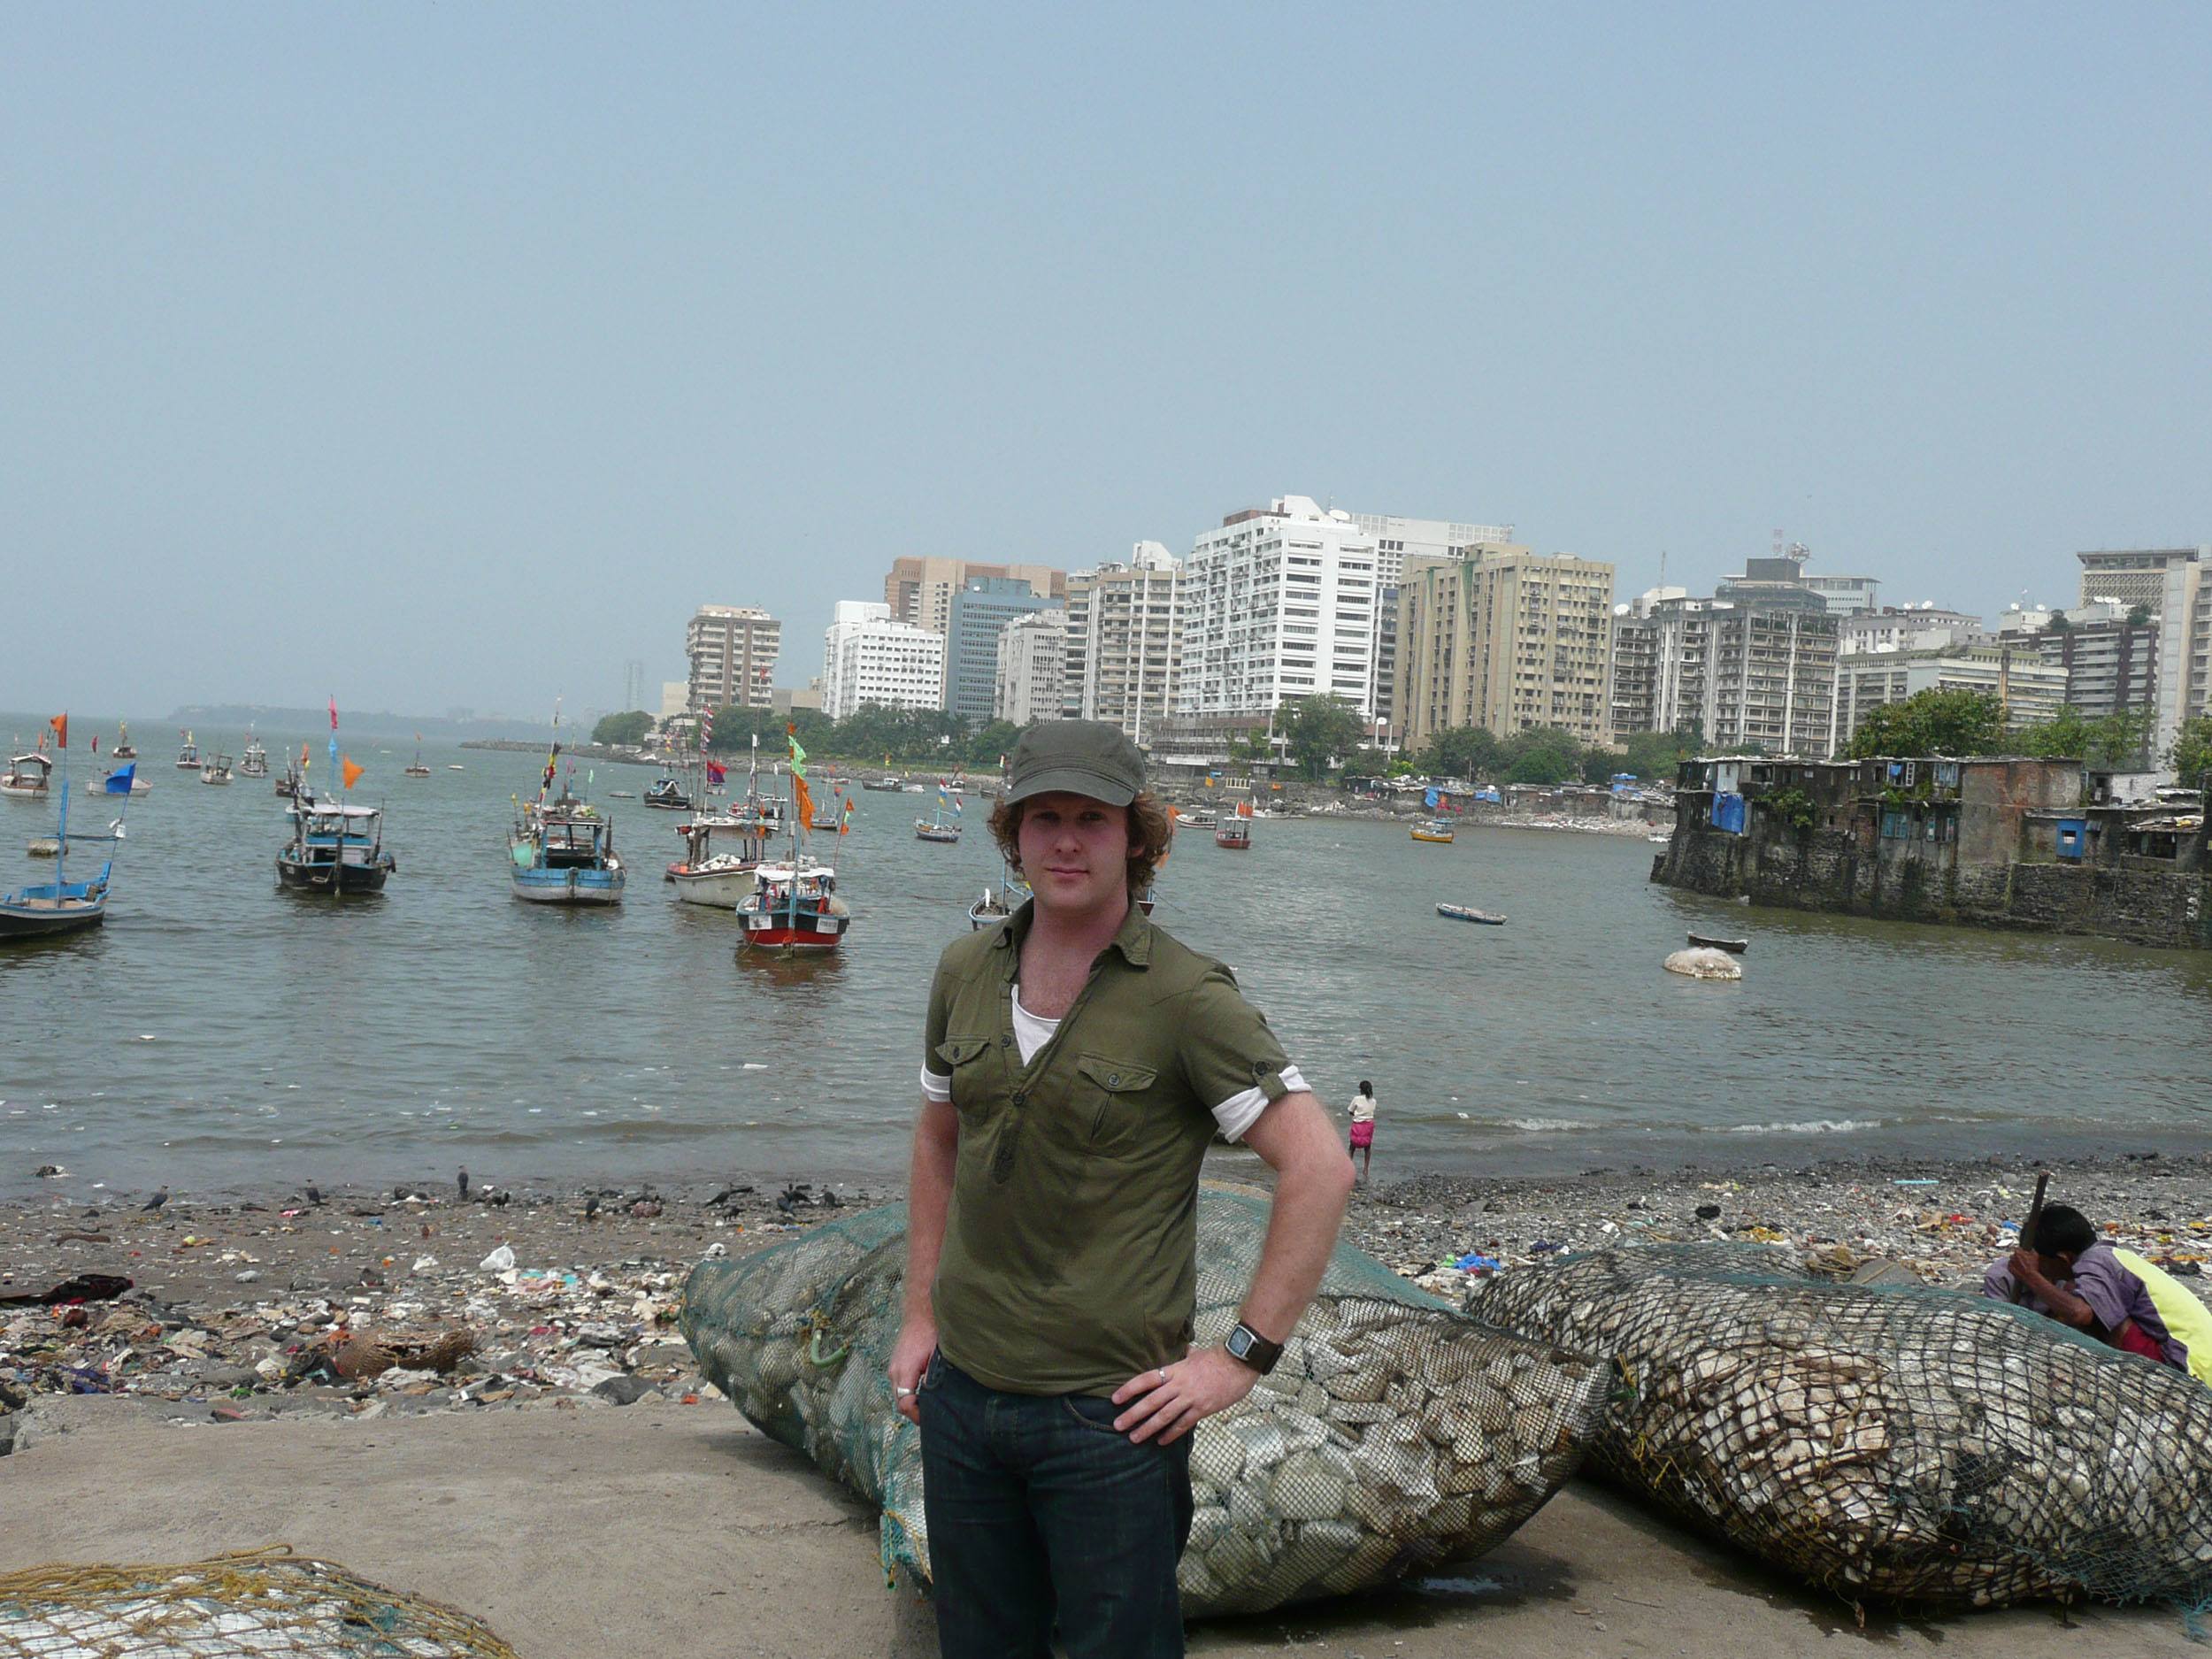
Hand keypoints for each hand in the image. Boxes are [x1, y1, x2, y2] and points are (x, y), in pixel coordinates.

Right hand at [888, 1315, 935, 1425]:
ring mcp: (893, 1368)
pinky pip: (899, 1386)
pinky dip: (908, 1392)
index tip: (930, 1418)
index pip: (904, 1404)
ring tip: (928, 1403)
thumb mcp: (937, 1358)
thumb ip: (932, 1379)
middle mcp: (894, 1372)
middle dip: (914, 1411)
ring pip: (898, 1395)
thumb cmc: (930, 1333)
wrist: (920, 1315)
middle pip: (900, 1402)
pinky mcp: (895, 1365)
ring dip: (911, 1402)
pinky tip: (922, 1391)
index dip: (916, 1415)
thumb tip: (933, 1399)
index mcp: (904, 1371)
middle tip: (932, 1415)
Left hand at [1108, 1346, 1259, 1444]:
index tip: (1115, 1399)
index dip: (1129, 1389)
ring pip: (1164, 1416)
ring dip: (1147, 1428)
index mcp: (1175, 1370)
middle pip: (1151, 1401)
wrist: (1239, 1363)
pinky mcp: (1203, 1409)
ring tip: (1134, 1438)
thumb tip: (1185, 1351)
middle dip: (1133, 1414)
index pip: (1146, 1380)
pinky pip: (1183, 1424)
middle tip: (1118, 1425)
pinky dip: (1171, 1433)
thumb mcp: (1197, 1354)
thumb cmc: (1218, 1357)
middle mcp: (1179, 1385)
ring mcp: (1190, 1398)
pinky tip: (1161, 1441)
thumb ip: (1187, 1356)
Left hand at [2009, 1249, 2049, 1288]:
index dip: (2020, 1251)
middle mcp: (2012, 1257)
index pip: (2017, 1249)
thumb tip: (2032, 1249)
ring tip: (2020, 1265)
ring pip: (2011, 1260)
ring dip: (2015, 1262)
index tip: (2022, 1253)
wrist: (2030, 1276)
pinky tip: (2018, 1269)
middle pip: (2013, 1255)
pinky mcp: (2009, 1268)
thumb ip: (2033, 1251)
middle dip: (2017, 1257)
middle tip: (2022, 1260)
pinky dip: (2013, 1267)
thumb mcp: (2035, 1256)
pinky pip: (2010, 1266)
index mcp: (2018, 1252)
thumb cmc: (2033, 1266)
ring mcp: (2010, 1263)